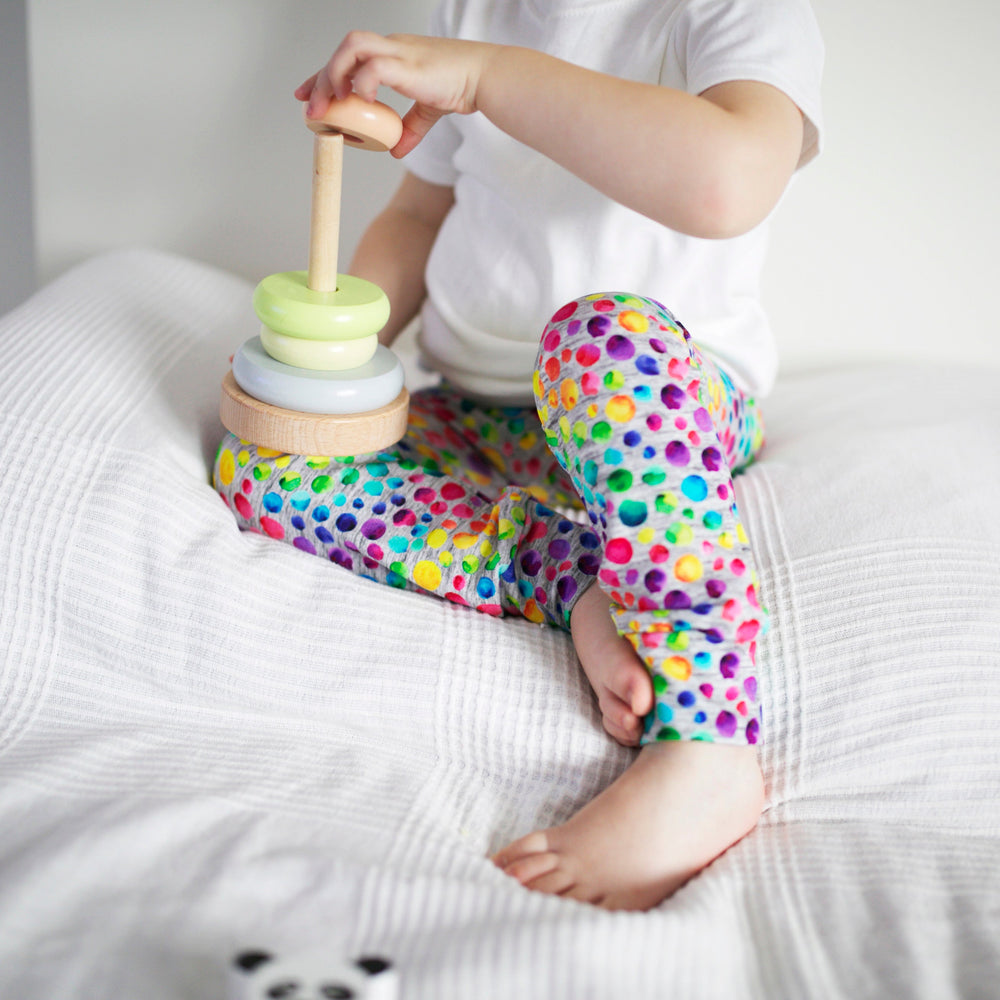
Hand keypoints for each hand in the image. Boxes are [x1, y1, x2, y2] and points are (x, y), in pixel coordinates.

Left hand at [295, 32, 499, 156]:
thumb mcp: (430, 110)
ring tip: (332, 103)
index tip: (307, 94)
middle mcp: (392, 46)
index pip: (349, 56)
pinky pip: (374, 68)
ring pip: (352, 48)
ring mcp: (399, 52)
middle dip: (321, 77)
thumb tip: (396, 150)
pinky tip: (362, 103)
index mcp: (394, 53)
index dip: (324, 74)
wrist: (485, 76)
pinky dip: (362, 85)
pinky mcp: (408, 64)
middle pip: (344, 49)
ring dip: (335, 75)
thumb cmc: (462, 85)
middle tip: (311, 107)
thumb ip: (410, 129)